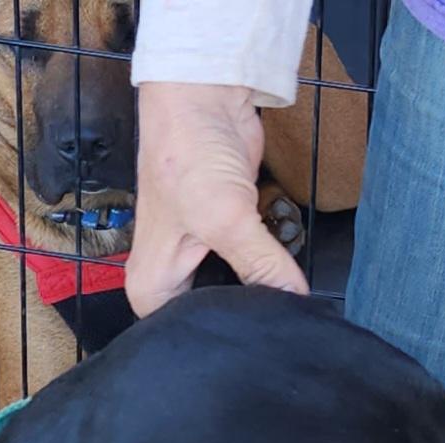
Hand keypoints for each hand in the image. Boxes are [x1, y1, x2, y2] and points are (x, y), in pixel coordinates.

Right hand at [126, 82, 308, 316]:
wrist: (202, 96)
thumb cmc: (187, 155)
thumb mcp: (226, 218)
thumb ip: (262, 264)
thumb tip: (295, 302)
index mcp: (150, 290)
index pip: (183, 336)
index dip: (218, 339)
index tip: (253, 344)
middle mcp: (169, 280)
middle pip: (209, 319)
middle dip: (241, 318)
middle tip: (275, 330)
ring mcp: (196, 258)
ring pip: (232, 294)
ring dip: (257, 293)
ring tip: (282, 309)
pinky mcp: (225, 237)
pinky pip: (249, 268)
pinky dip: (266, 269)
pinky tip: (284, 280)